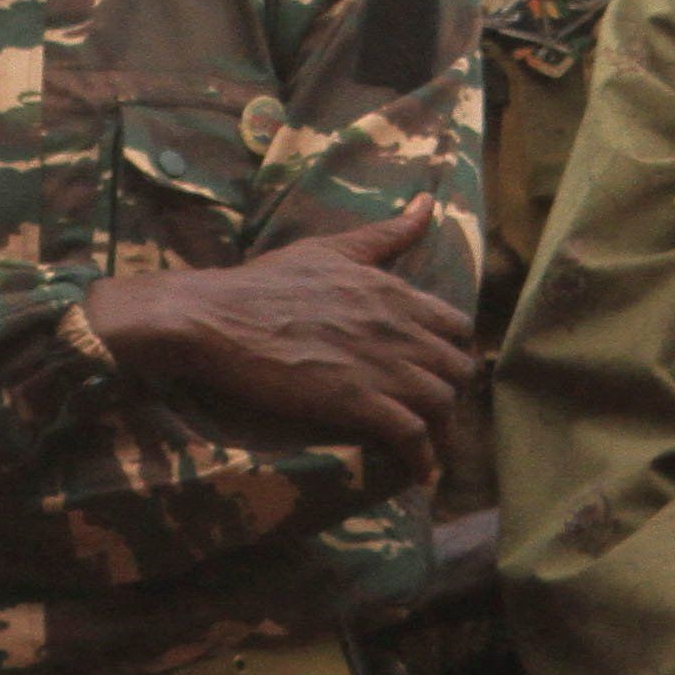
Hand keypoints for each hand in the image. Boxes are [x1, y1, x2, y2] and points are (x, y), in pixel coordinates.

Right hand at [84, 203, 470, 472]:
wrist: (215, 319)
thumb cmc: (265, 283)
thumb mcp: (332, 248)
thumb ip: (387, 234)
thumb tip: (428, 202)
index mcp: (393, 291)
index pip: (457, 326)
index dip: (452, 350)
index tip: (435, 367)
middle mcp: (398, 327)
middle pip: (459, 369)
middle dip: (452, 393)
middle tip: (432, 412)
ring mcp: (381, 365)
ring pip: (443, 404)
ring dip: (443, 432)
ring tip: (431, 448)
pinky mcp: (358, 402)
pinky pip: (413, 434)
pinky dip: (423, 457)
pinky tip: (420, 472)